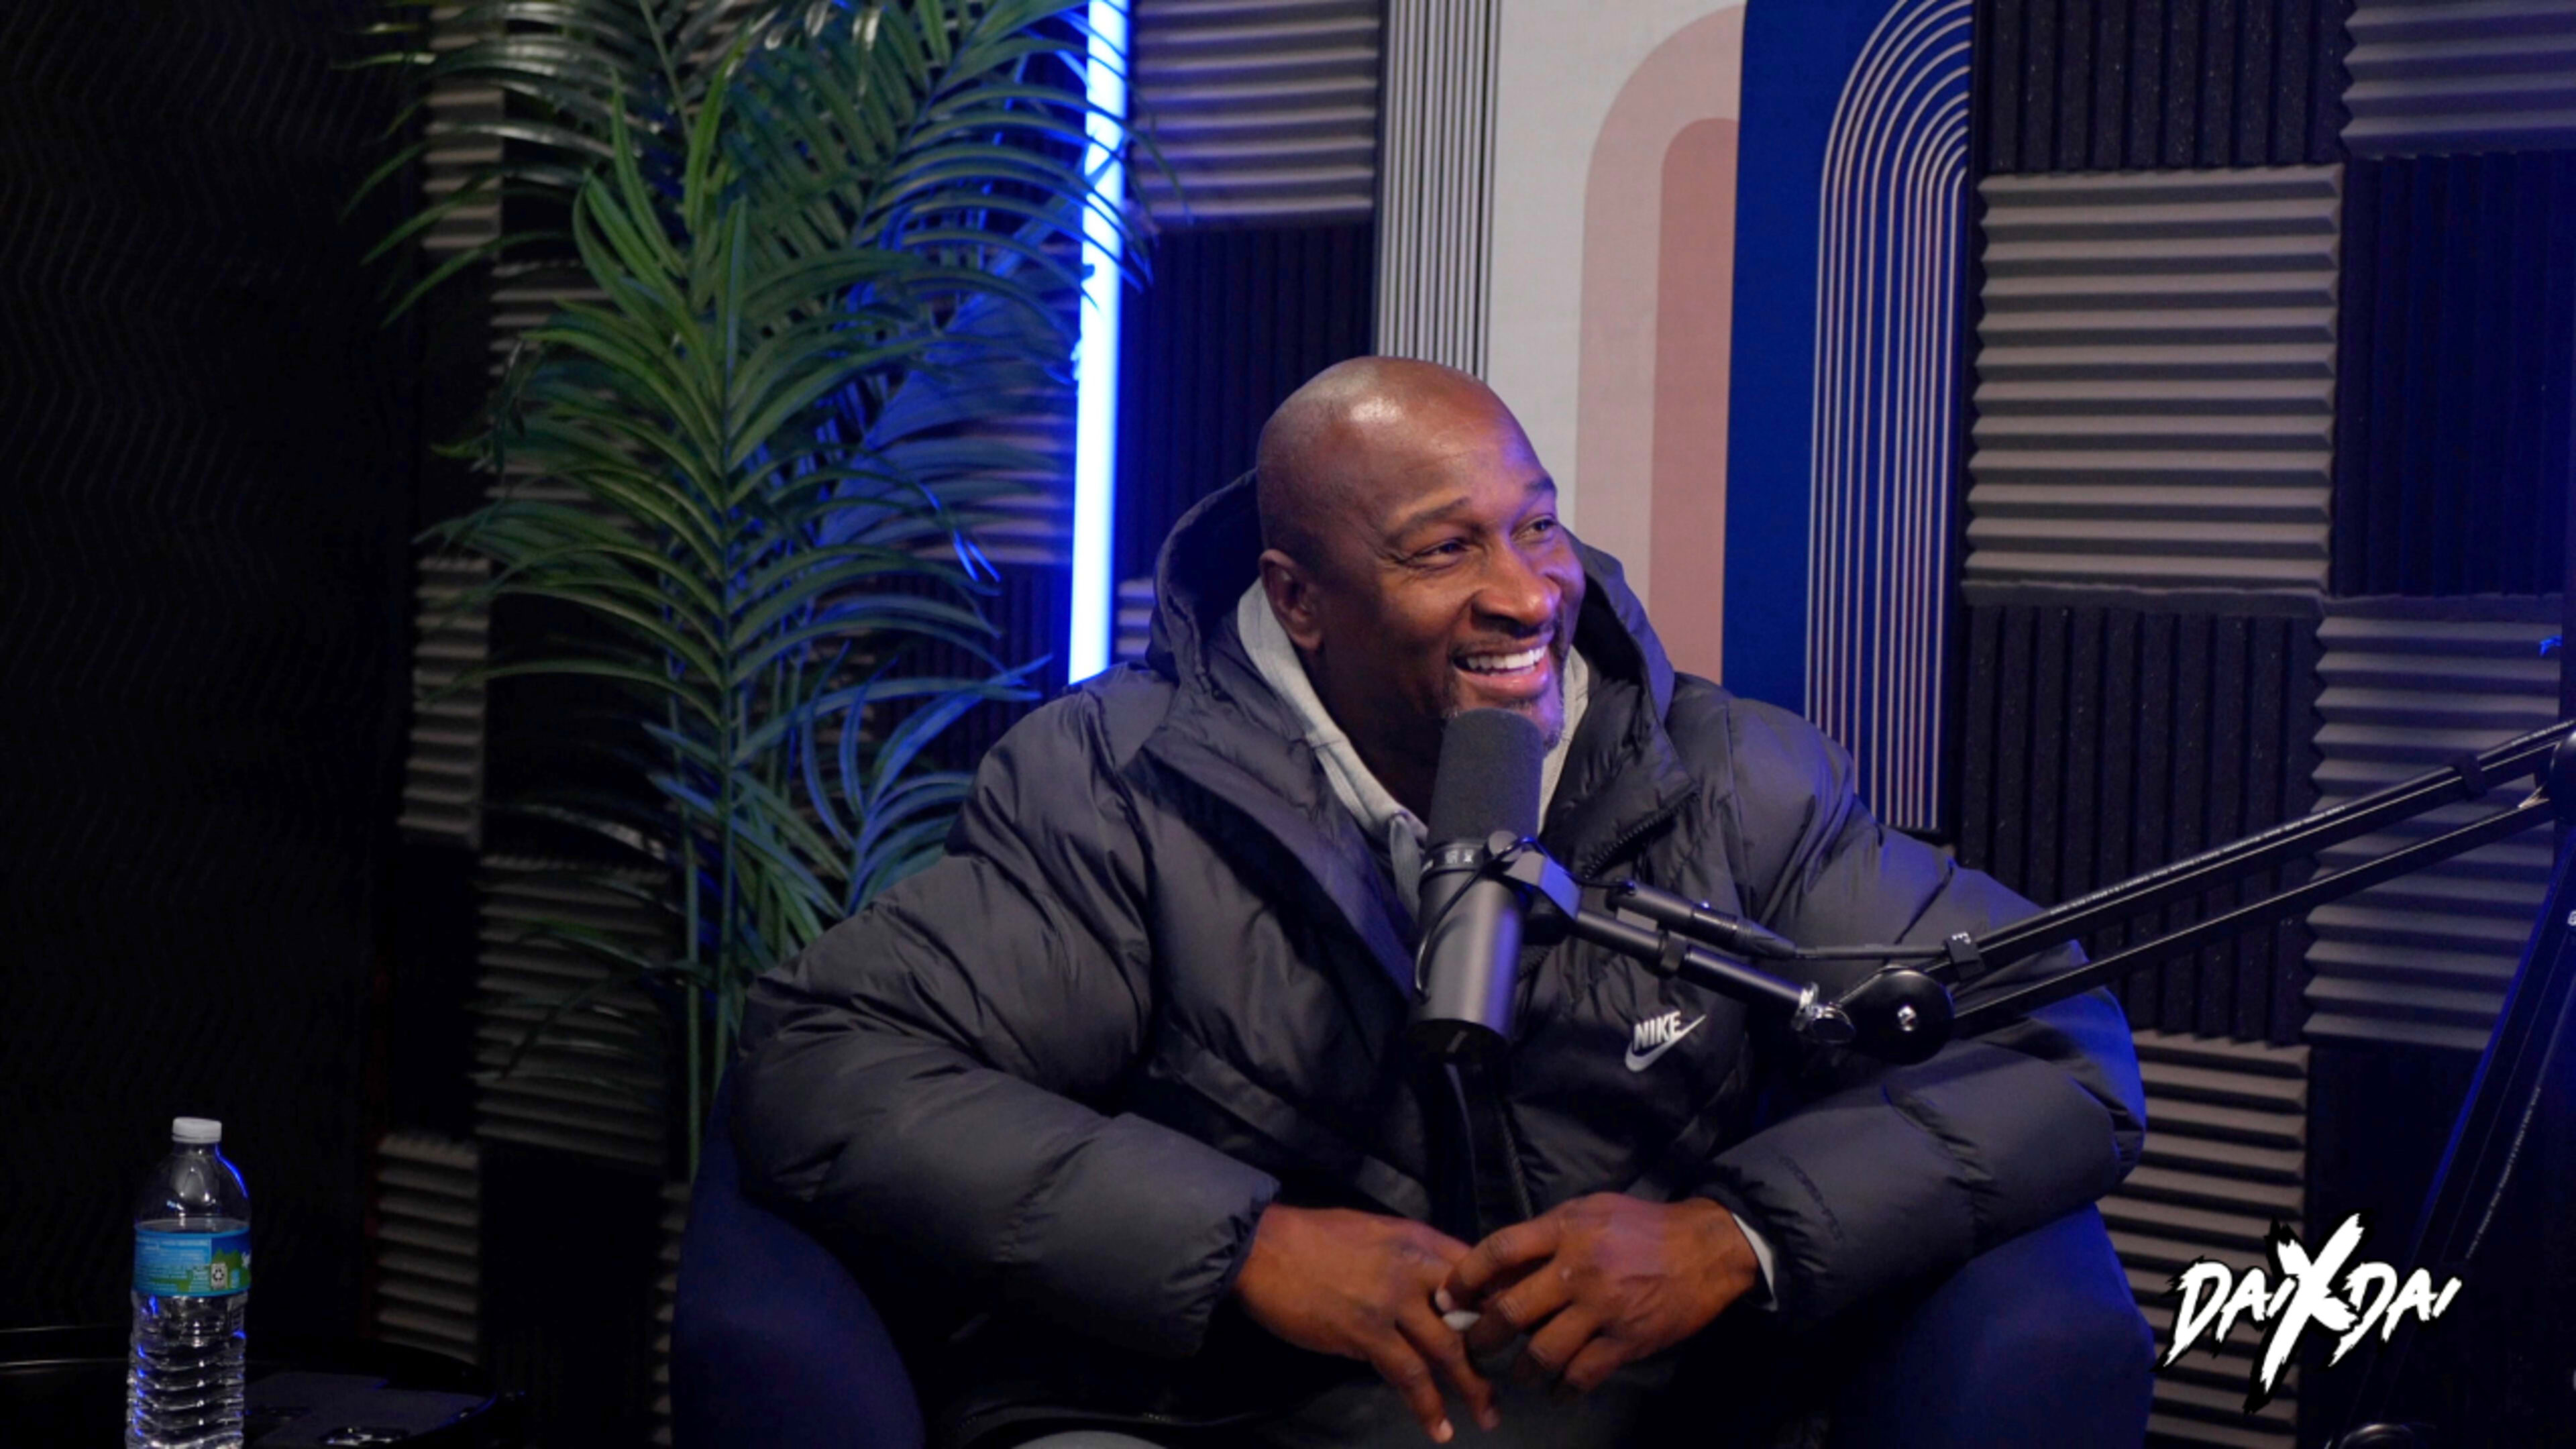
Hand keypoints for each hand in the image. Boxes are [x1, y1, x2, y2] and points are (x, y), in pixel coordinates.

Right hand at [1230, 1204, 1498, 1442]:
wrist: (1262, 1247)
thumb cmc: (1313, 1238)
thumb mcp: (1376, 1233)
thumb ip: (1411, 1258)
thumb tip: (1438, 1287)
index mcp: (1419, 1239)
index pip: (1478, 1270)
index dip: (1501, 1302)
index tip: (1517, 1329)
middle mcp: (1415, 1267)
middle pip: (1473, 1313)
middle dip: (1496, 1353)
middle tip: (1510, 1382)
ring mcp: (1392, 1301)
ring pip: (1448, 1350)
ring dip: (1472, 1388)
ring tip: (1487, 1416)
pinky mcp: (1366, 1332)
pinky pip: (1408, 1374)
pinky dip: (1427, 1405)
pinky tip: (1439, 1428)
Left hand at [1440, 1195, 1758, 1395]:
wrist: (1706, 1249)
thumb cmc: (1643, 1225)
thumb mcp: (1590, 1212)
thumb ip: (1546, 1235)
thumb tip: (1500, 1267)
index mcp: (1565, 1230)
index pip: (1499, 1250)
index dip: (1465, 1276)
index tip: (1448, 1297)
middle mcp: (1577, 1269)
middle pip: (1511, 1310)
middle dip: (1483, 1336)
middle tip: (1474, 1346)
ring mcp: (1602, 1309)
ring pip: (1541, 1352)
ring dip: (1522, 1371)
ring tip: (1519, 1375)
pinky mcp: (1626, 1341)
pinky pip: (1581, 1375)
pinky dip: (1563, 1388)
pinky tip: (1558, 1390)